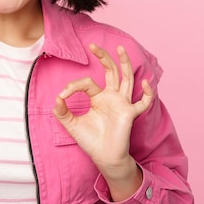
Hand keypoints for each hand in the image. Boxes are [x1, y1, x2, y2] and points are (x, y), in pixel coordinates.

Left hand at [52, 44, 153, 198]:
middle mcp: (112, 97)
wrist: (103, 157)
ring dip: (124, 63)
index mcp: (98, 97)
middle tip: (93, 46)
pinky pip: (143, 103)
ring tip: (120, 49)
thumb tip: (56, 99)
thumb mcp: (72, 125)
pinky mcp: (130, 113)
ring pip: (126, 78)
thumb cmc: (90, 141)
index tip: (62, 95)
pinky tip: (145, 82)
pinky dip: (147, 93)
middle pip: (111, 71)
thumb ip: (62, 112)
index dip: (73, 86)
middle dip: (103, 57)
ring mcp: (122, 103)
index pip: (87, 82)